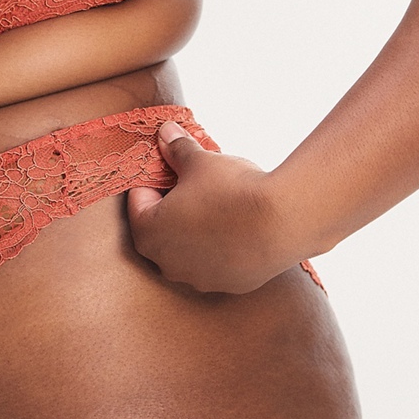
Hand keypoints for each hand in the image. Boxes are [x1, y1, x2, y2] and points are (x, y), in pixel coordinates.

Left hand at [127, 121, 300, 293]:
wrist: (282, 222)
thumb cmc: (231, 190)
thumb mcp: (198, 162)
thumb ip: (176, 149)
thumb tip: (164, 132)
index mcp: (149, 233)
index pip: (137, 202)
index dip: (153, 179)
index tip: (171, 167)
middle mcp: (167, 264)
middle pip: (159, 229)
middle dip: (171, 206)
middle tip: (192, 183)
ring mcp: (198, 279)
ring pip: (186, 249)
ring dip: (194, 228)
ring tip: (216, 204)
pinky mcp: (227, 285)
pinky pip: (214, 262)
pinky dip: (218, 246)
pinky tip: (236, 226)